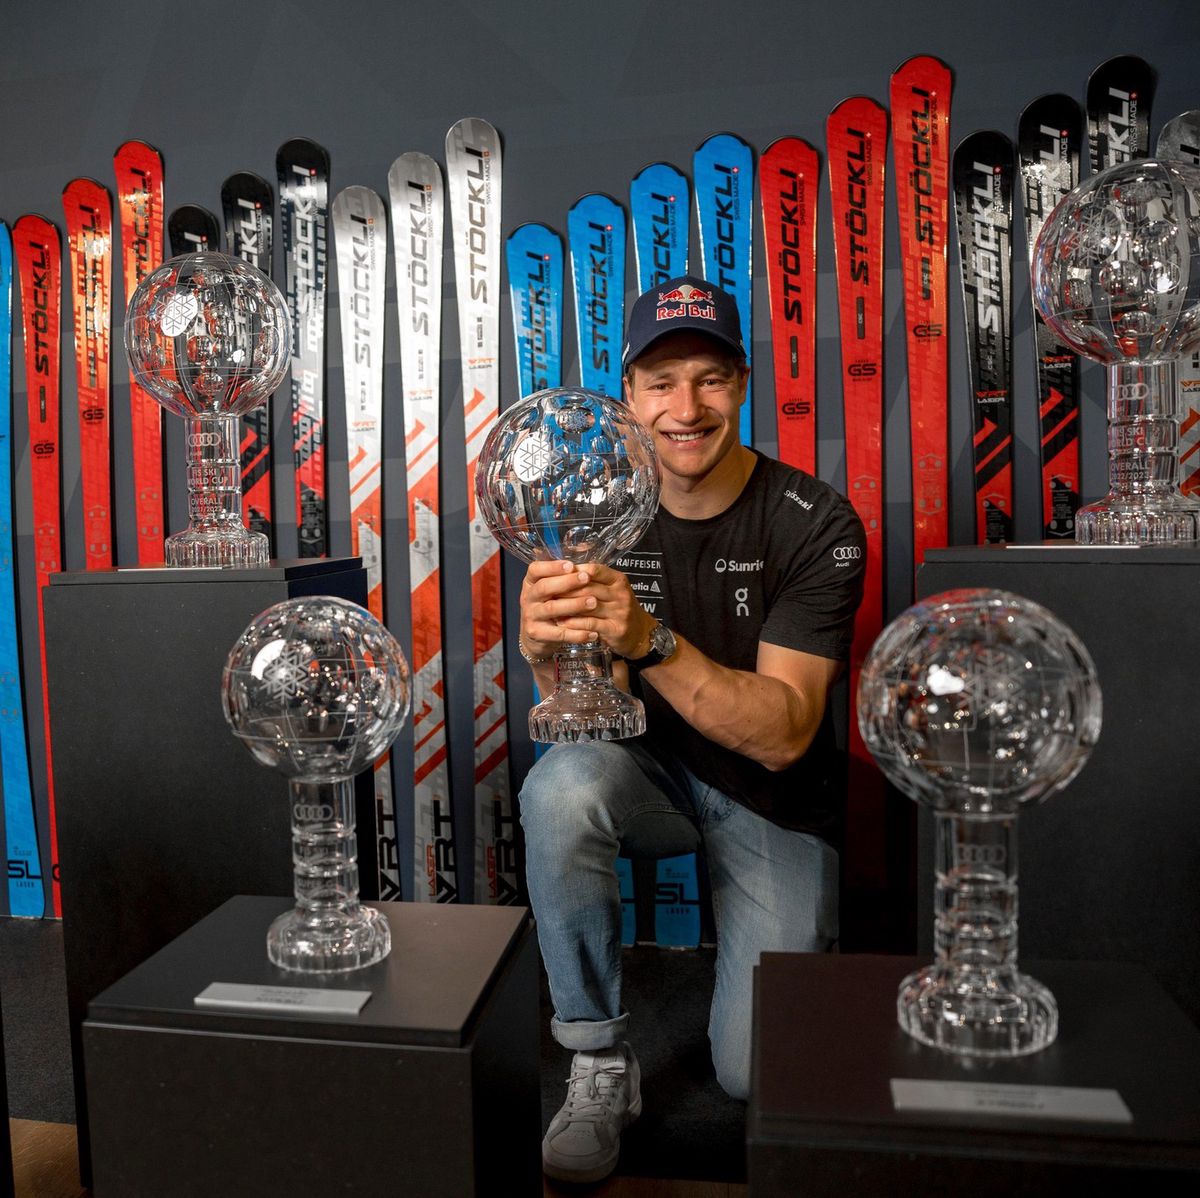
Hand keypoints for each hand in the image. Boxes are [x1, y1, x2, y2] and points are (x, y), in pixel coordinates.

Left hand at [519, 560, 654, 658]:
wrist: (640, 633)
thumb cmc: (618, 608)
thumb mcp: (611, 590)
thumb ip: (592, 580)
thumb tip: (564, 568)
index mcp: (618, 580)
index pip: (595, 570)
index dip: (574, 571)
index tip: (556, 574)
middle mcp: (621, 594)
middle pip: (588, 587)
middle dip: (565, 589)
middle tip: (546, 590)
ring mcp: (620, 612)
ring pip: (588, 605)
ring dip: (567, 606)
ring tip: (550, 606)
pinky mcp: (615, 629)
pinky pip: (591, 624)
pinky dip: (574, 623)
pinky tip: (561, 622)